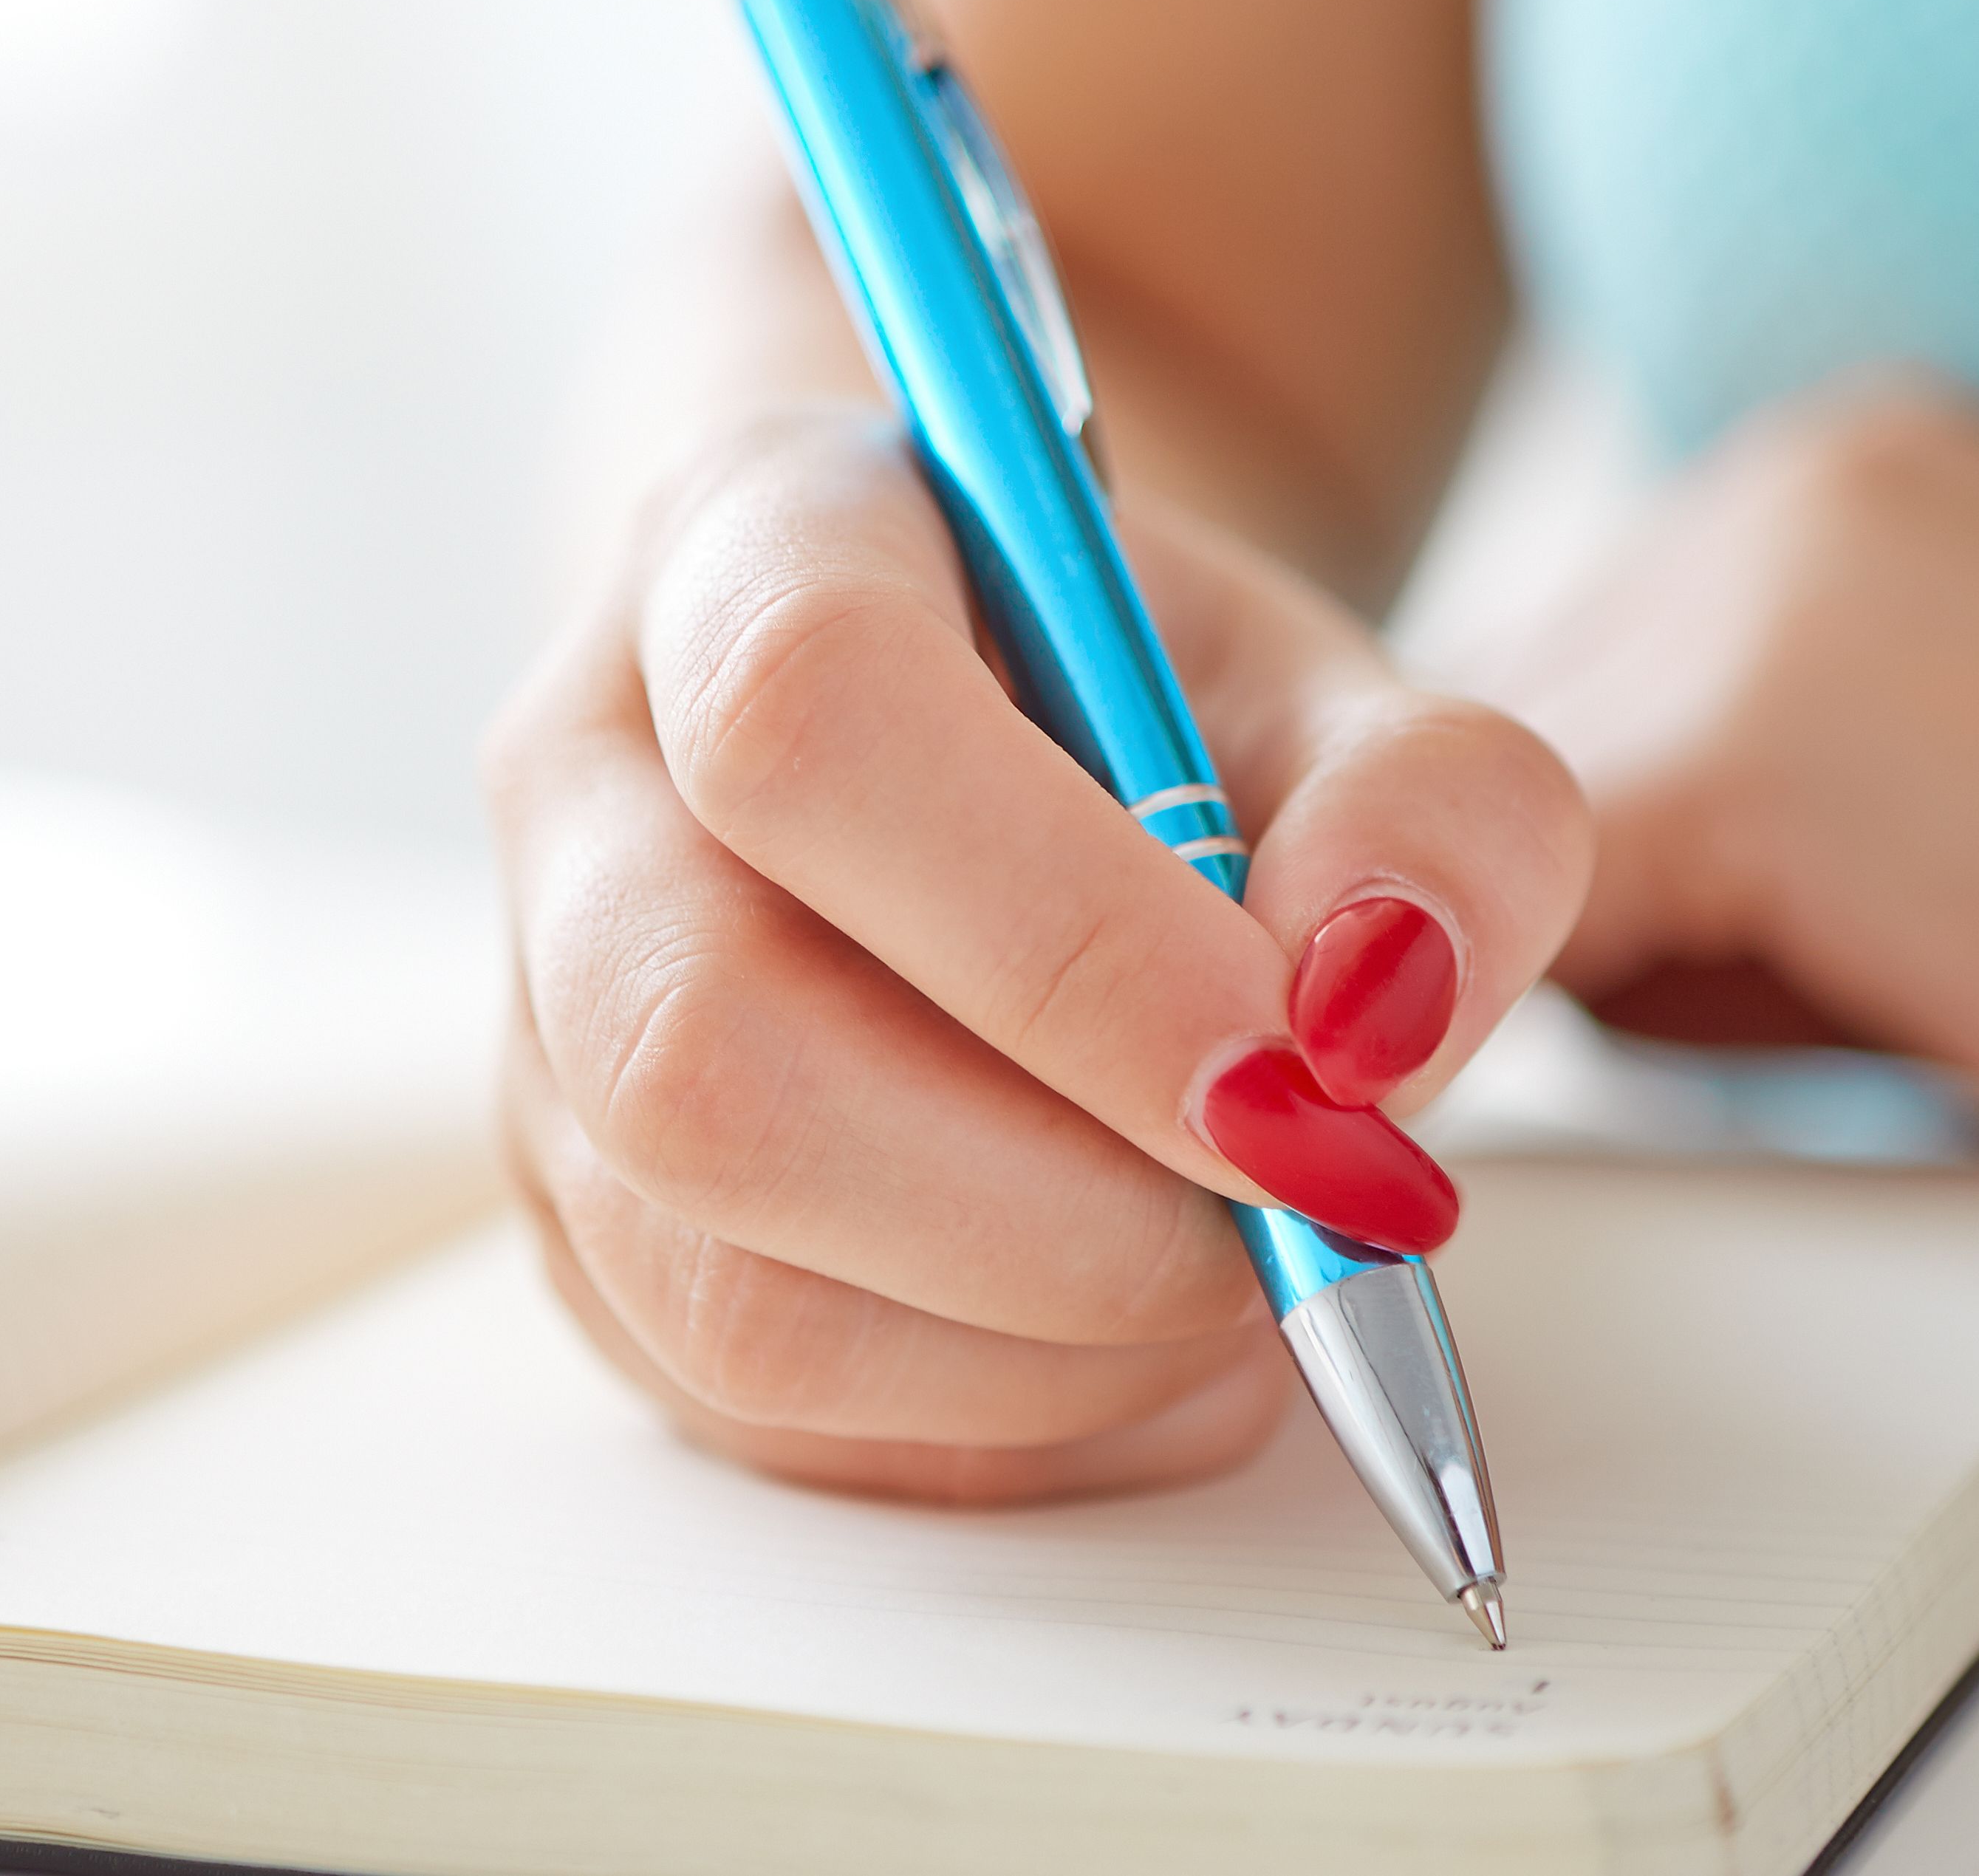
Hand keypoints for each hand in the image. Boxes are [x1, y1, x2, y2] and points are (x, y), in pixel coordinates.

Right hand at [485, 409, 1585, 1503]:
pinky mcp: (584, 1233)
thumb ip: (1435, 811)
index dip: (1057, 936)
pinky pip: (759, 1419)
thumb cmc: (1149, 711)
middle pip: (705, 1050)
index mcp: (750, 545)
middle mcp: (586, 782)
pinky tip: (1147, 1345)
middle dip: (1054, 1211)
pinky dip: (1008, 1433)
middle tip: (1288, 1209)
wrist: (998, 748)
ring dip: (1046, 1352)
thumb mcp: (1344, 692)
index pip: (805, 721)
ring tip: (1237, 1280)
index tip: (1286, 1074)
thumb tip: (1374, 1010)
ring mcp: (544, 1028)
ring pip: (719, 1284)